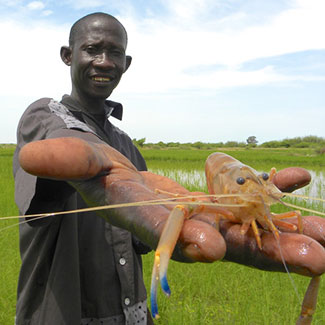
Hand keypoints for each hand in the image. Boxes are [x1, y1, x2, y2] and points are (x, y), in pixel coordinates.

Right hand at [19, 136, 324, 275]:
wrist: (122, 182)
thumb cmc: (99, 175)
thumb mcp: (82, 164)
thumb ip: (66, 159)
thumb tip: (31, 157)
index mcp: (149, 223)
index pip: (168, 238)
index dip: (185, 242)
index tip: (211, 246)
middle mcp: (184, 227)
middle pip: (227, 244)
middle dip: (266, 252)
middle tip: (315, 260)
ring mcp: (207, 214)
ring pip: (250, 229)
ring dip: (289, 232)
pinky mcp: (218, 199)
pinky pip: (251, 195)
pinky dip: (275, 187)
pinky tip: (300, 176)